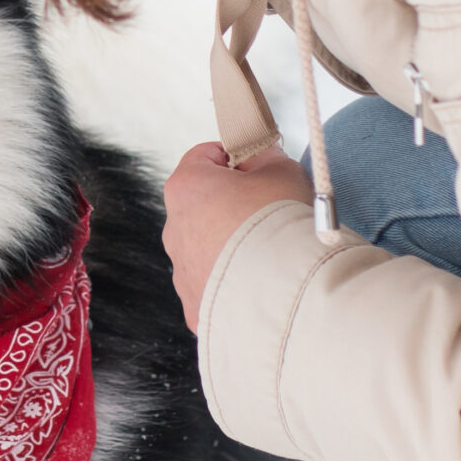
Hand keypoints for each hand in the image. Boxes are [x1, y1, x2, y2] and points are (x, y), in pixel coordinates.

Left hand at [162, 142, 314, 331]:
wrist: (286, 290)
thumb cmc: (281, 224)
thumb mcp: (282, 170)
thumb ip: (266, 155)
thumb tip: (259, 154)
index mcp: (186, 187)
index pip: (204, 157)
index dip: (235, 158)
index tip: (258, 168)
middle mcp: (174, 228)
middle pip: (203, 204)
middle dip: (233, 204)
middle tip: (269, 210)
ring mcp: (181, 271)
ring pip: (206, 247)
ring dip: (231, 244)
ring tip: (268, 251)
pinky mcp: (194, 305)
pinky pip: (213, 285)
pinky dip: (233, 280)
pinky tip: (260, 280)